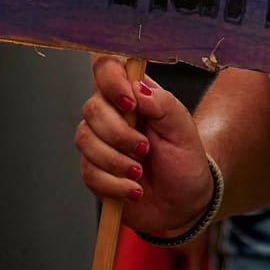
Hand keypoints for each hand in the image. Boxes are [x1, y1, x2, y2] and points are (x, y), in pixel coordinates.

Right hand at [74, 56, 215, 236]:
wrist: (182, 202)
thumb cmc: (184, 159)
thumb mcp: (183, 129)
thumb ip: (162, 103)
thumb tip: (136, 87)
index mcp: (134, 94)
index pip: (107, 67)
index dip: (110, 80)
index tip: (130, 103)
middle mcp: (112, 113)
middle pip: (92, 108)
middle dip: (119, 134)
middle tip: (145, 149)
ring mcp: (100, 141)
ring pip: (85, 139)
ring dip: (116, 161)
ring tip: (140, 173)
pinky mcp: (94, 169)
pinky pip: (88, 171)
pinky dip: (113, 183)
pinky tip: (134, 189)